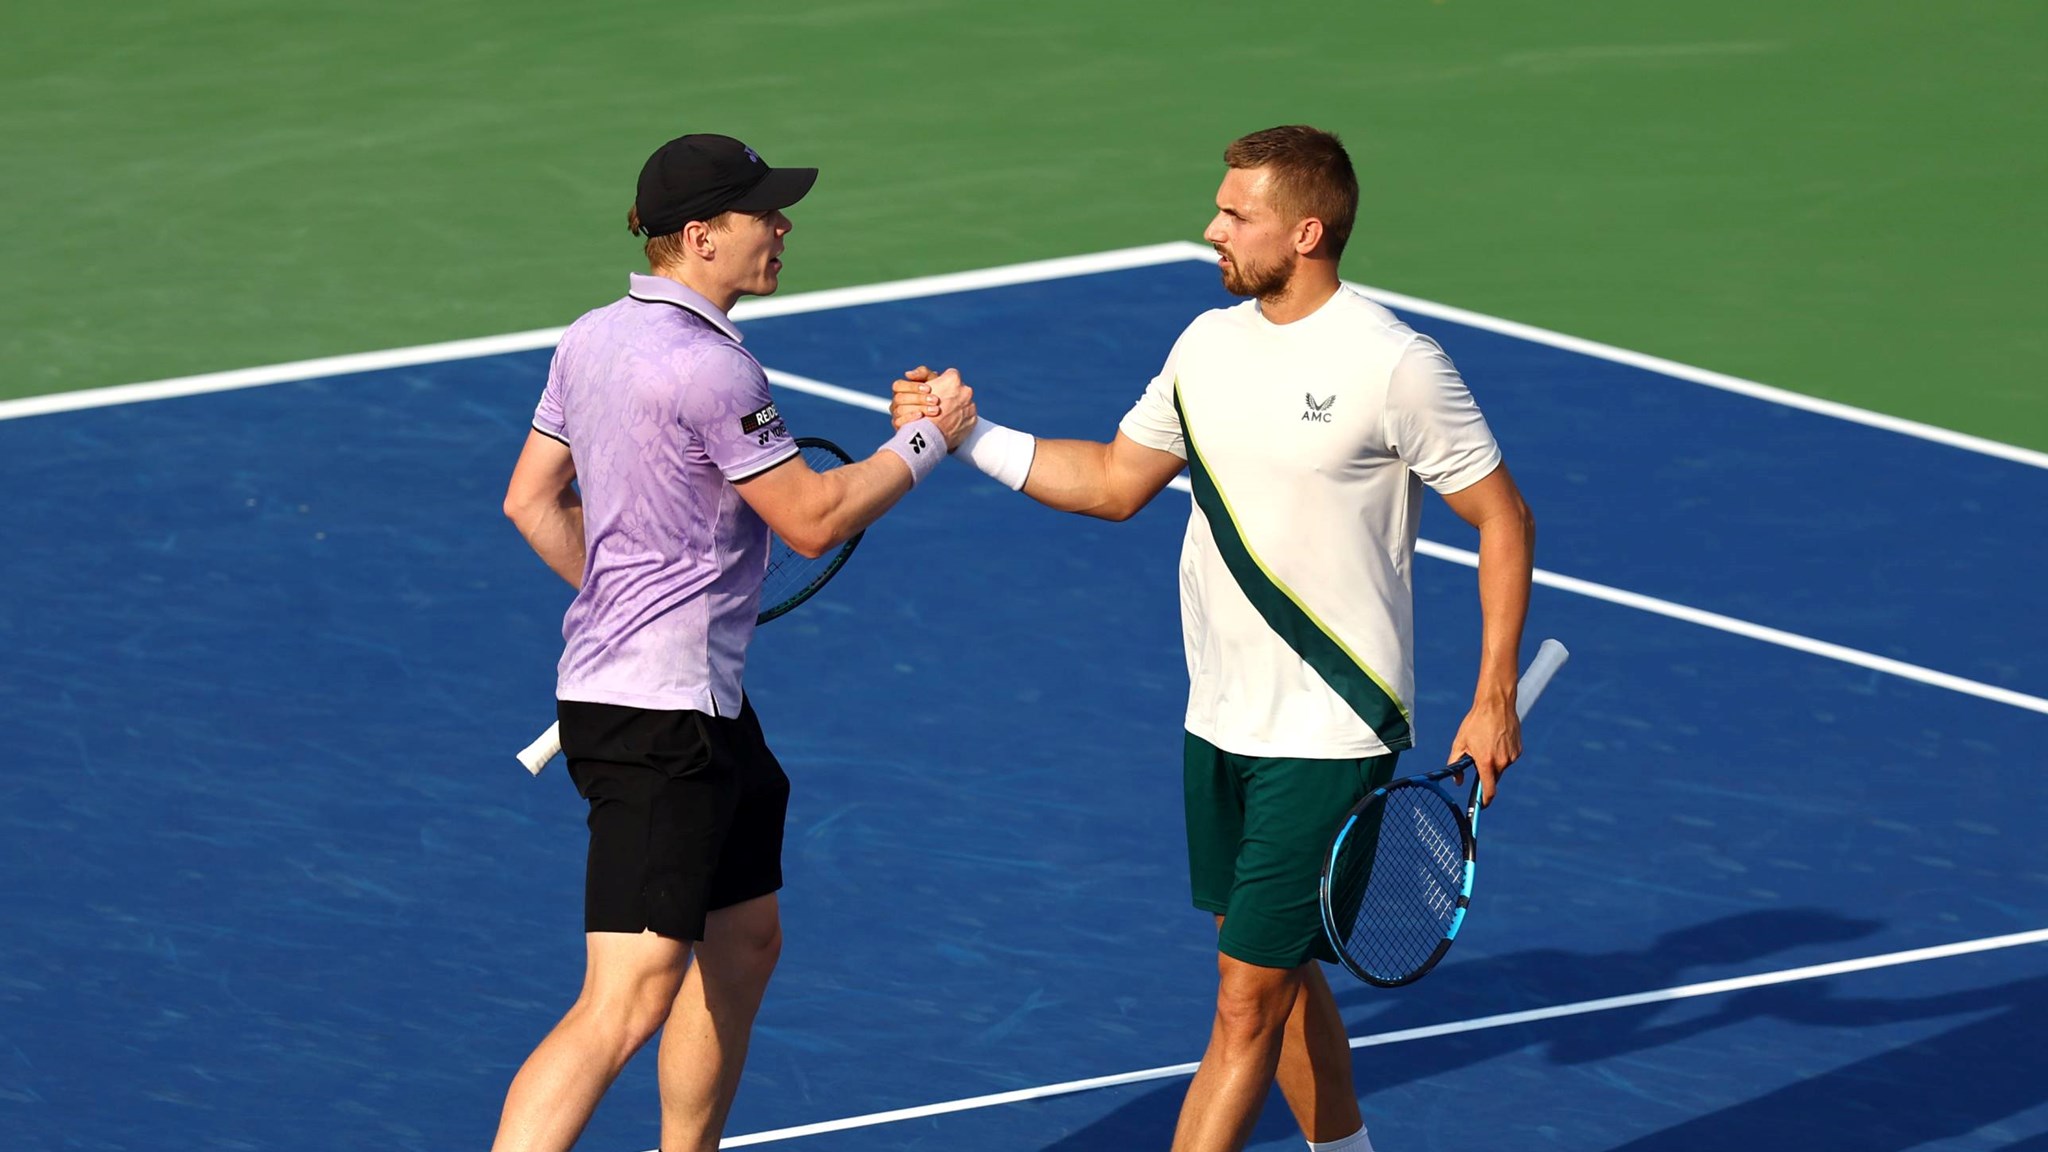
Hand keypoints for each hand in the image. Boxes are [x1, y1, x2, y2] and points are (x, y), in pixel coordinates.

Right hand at [891, 365, 941, 429]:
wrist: (943, 416)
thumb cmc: (936, 393)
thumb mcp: (932, 381)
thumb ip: (922, 373)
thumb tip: (907, 374)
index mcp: (901, 390)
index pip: (898, 386)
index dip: (912, 386)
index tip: (929, 389)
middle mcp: (896, 402)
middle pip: (900, 398)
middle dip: (919, 399)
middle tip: (935, 400)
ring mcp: (897, 415)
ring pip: (900, 410)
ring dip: (919, 408)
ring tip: (935, 410)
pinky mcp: (900, 428)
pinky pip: (899, 423)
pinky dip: (910, 418)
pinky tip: (922, 417)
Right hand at [922, 368, 976, 450]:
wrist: (929, 436)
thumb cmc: (921, 410)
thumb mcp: (917, 389)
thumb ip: (922, 375)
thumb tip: (915, 373)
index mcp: (953, 378)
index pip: (951, 375)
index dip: (942, 383)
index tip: (936, 392)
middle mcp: (966, 390)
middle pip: (959, 389)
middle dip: (951, 396)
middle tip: (940, 405)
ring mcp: (971, 405)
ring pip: (964, 403)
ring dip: (956, 408)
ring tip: (944, 416)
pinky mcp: (973, 419)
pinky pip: (968, 417)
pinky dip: (960, 420)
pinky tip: (950, 425)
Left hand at [1448, 693, 1520, 807]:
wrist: (1496, 703)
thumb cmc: (1475, 722)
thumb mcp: (1460, 742)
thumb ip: (1455, 763)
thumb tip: (1457, 781)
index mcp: (1486, 762)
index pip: (1488, 790)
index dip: (1484, 801)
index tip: (1481, 806)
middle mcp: (1502, 762)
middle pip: (1493, 778)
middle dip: (1486, 775)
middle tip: (1478, 759)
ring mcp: (1512, 756)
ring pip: (1501, 768)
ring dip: (1493, 762)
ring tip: (1487, 743)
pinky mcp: (1518, 750)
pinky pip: (1508, 759)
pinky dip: (1501, 754)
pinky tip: (1496, 740)